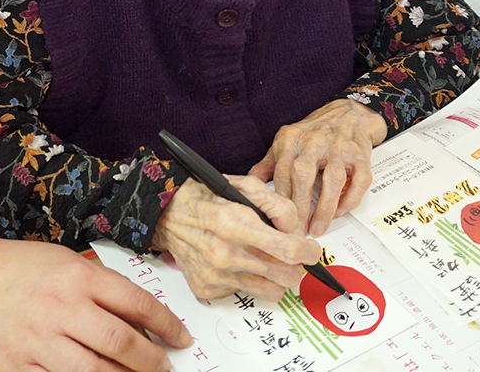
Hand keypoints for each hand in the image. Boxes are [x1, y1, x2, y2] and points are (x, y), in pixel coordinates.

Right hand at [0, 214, 190, 371]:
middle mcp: (62, 307)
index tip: (181, 338)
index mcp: (78, 276)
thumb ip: (99, 287)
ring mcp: (39, 339)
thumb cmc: (18, 266)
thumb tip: (139, 318)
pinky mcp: (16, 364)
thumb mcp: (65, 261)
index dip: (166, 325)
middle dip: (151, 360)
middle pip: (121, 342)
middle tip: (164, 368)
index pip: (136, 303)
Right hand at [151, 176, 321, 301]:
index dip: (308, 252)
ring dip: (276, 277)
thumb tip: (297, 231)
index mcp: (234, 224)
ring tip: (267, 260)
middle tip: (291, 255)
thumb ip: (278, 206)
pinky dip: (248, 280)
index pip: (287, 250)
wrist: (167, 214)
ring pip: (271, 292)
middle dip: (296, 266)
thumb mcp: (244, 186)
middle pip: (284, 276)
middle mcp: (224, 253)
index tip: (312, 250)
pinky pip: (245, 293)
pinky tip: (238, 262)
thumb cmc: (206, 197)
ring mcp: (215, 275)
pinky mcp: (207, 289)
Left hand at [249, 99, 387, 237]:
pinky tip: (339, 212)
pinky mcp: (361, 156)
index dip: (281, 198)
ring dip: (325, 206)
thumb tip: (247, 185)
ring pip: (333, 178)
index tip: (279, 221)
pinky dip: (349, 199)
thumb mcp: (286, 142)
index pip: (282, 171)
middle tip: (298, 230)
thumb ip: (268, 164)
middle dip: (300, 205)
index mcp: (292, 139)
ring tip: (318, 228)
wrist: (348, 113)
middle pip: (304, 174)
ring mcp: (340, 148)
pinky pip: (358, 181)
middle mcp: (315, 141)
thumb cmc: (314, 132)